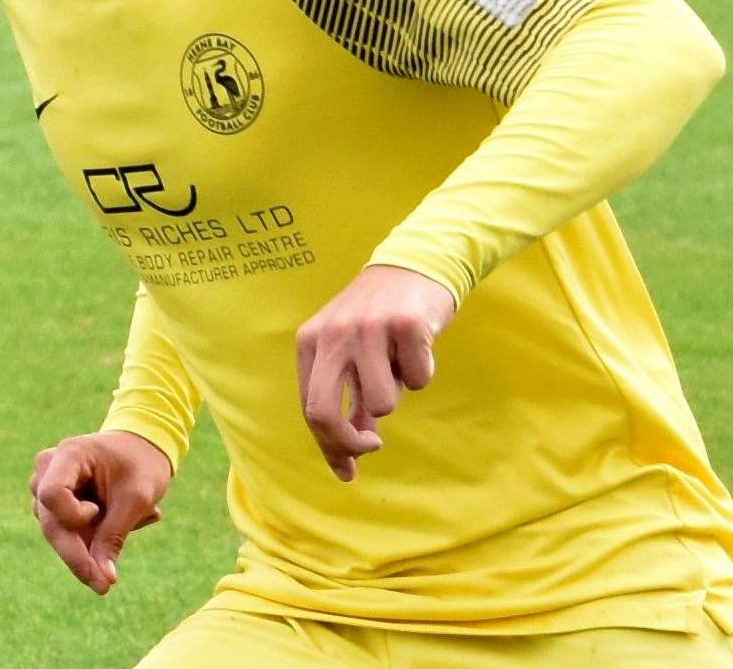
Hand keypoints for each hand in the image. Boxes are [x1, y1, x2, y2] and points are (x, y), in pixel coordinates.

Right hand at [28, 430, 170, 594]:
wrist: (143, 448)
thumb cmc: (142, 465)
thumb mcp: (136, 499)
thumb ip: (114, 536)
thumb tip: (104, 581)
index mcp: (70, 454)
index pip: (51, 495)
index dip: (71, 516)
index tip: (97, 513)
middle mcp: (49, 468)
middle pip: (50, 521)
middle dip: (77, 555)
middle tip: (105, 585)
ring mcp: (48, 486)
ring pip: (57, 532)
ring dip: (92, 541)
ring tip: (138, 521)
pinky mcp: (56, 504)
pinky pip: (67, 533)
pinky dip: (93, 537)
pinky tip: (129, 520)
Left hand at [295, 265, 456, 481]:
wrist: (414, 264)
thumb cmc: (379, 321)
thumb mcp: (351, 355)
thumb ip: (347, 402)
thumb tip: (348, 461)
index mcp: (311, 342)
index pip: (310, 409)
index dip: (330, 446)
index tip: (349, 468)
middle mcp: (332, 334)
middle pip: (323, 413)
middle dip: (348, 444)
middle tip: (373, 445)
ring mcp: (367, 328)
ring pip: (382, 403)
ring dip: (397, 392)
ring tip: (398, 361)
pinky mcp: (405, 324)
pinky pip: (418, 380)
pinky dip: (423, 370)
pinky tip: (418, 344)